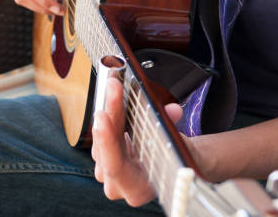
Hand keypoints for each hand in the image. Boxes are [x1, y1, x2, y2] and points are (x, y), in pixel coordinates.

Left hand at [92, 77, 182, 205]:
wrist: (174, 163)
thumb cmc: (175, 158)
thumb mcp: (177, 146)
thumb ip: (171, 129)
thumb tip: (173, 111)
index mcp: (137, 190)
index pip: (115, 167)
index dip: (107, 140)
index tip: (103, 114)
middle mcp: (117, 185)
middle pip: (105, 147)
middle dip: (111, 113)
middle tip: (113, 87)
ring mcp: (107, 172)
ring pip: (101, 138)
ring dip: (109, 109)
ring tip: (115, 87)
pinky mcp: (104, 157)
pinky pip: (102, 133)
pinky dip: (110, 112)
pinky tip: (113, 95)